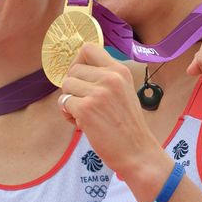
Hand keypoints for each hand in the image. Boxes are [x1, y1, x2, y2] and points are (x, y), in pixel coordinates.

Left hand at [59, 43, 162, 174]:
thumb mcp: (124, 92)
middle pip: (73, 70)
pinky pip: (63, 103)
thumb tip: (75, 70)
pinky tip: (81, 123)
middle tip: (84, 103)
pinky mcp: (86, 109)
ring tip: (83, 115)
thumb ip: (105, 79)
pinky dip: (67, 114)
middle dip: (73, 87)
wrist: (138, 153)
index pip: (88, 48)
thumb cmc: (128, 126)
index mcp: (119, 71)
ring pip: (66, 85)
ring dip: (69, 101)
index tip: (79, 76)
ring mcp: (98, 93)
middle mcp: (110, 77)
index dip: (77, 61)